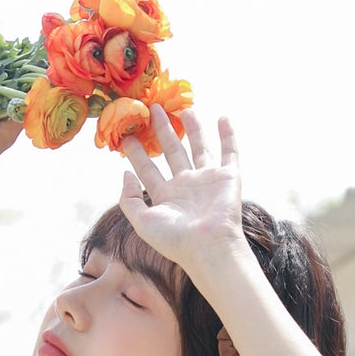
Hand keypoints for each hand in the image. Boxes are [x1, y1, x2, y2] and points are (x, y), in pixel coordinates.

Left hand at [117, 105, 243, 274]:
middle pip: (172, 152)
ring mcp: (207, 181)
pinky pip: (229, 152)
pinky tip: (222, 117)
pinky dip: (228, 135)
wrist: (208, 247)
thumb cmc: (175, 240)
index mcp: (166, 197)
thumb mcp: (141, 222)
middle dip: (163, 131)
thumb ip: (128, 199)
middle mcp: (186, 186)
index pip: (147, 169)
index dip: (137, 153)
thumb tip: (125, 173)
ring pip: (199, 148)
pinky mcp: (228, 178)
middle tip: (153, 109)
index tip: (126, 134)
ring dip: (193, 129)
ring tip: (184, 109)